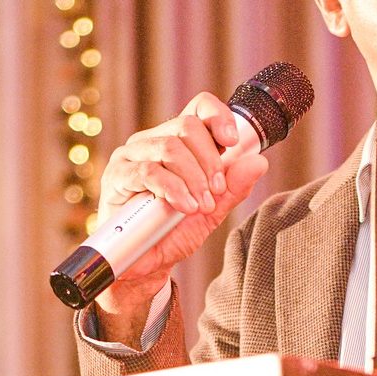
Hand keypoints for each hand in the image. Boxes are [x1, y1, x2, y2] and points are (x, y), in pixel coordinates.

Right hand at [94, 92, 269, 332]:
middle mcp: (153, 142)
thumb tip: (259, 162)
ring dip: (193, 178)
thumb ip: (232, 188)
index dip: (218, 117)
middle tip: (216, 192)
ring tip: (200, 206)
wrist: (145, 266)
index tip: (232, 141)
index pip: (197, 109)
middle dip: (210, 161)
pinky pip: (148, 171)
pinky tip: (184, 207)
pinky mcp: (117, 176)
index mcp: (177, 143)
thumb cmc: (172, 234)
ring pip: (170, 148)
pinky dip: (173, 189)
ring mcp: (132, 156)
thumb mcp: (211, 212)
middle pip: (186, 126)